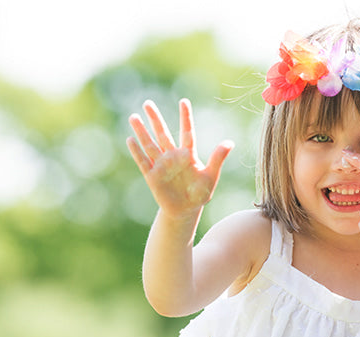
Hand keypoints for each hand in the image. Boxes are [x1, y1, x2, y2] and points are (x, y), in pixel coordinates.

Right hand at [126, 98, 233, 217]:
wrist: (185, 211)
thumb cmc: (199, 193)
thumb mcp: (211, 177)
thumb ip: (217, 159)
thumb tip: (229, 143)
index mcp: (188, 154)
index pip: (186, 132)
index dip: (185, 117)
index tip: (183, 102)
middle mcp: (172, 156)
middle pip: (162, 133)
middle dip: (155, 118)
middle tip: (147, 103)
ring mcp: (161, 165)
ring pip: (149, 144)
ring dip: (141, 131)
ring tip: (133, 117)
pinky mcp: (152, 176)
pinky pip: (143, 161)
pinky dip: (136, 151)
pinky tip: (130, 140)